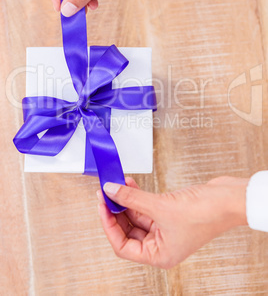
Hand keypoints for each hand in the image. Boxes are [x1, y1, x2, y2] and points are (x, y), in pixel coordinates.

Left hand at [97, 176, 247, 268]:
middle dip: (115, 210)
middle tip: (105, 192)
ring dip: (125, 199)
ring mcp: (164, 228)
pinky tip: (129, 184)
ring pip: (136, 215)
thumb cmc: (205, 214)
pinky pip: (146, 206)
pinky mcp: (168, 213)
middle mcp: (160, 244)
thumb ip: (132, 199)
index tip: (101, 205)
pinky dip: (137, 195)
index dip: (109, 225)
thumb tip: (110, 191)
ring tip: (116, 184)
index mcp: (159, 255)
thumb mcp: (161, 207)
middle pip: (128, 230)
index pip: (123, 246)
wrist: (228, 199)